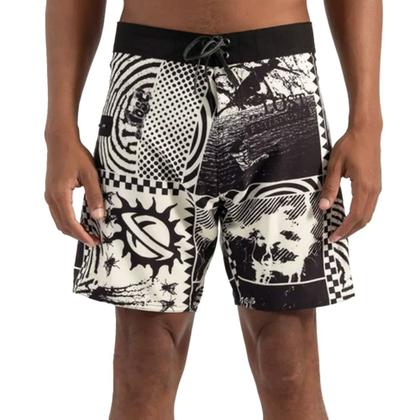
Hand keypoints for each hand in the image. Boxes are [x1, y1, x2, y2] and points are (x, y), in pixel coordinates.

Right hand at [44, 132, 104, 245]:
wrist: (60, 141)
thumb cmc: (76, 155)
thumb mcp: (91, 175)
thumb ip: (95, 196)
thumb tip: (99, 217)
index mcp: (60, 195)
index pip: (70, 223)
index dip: (82, 235)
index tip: (94, 242)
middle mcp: (51, 198)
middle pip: (63, 225)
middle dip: (78, 236)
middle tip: (95, 241)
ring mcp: (50, 196)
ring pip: (59, 221)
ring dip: (73, 230)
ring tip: (90, 233)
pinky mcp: (52, 193)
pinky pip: (59, 213)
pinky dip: (69, 221)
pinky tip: (82, 222)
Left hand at [319, 125, 381, 241]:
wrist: (366, 131)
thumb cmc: (350, 145)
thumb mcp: (334, 166)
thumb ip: (329, 188)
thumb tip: (324, 206)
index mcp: (363, 187)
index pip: (354, 216)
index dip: (344, 229)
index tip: (333, 236)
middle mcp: (373, 189)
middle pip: (364, 219)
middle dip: (350, 231)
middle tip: (335, 237)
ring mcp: (376, 187)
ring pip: (368, 213)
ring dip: (356, 224)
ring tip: (341, 230)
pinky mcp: (375, 184)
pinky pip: (370, 205)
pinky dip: (360, 215)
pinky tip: (350, 216)